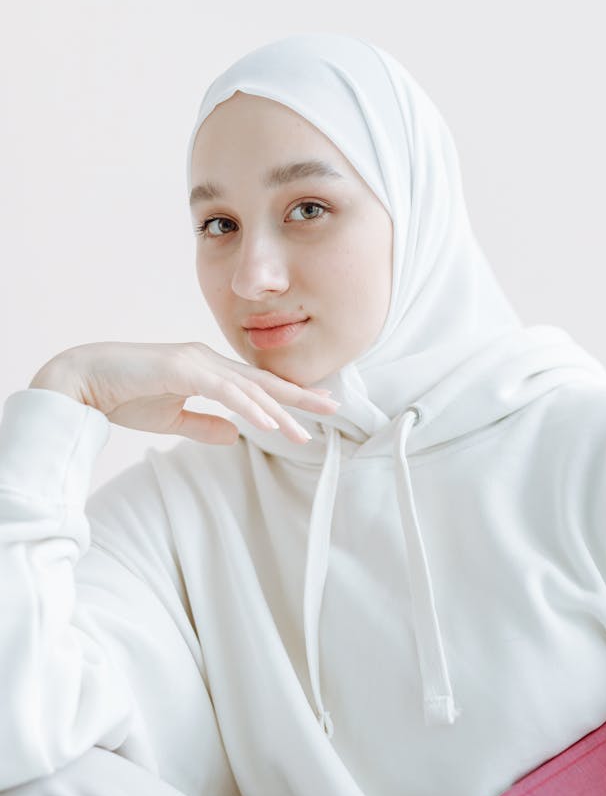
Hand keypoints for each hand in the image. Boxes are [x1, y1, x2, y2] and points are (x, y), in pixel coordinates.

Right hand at [28, 340, 338, 445]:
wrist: (81, 382)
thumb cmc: (121, 396)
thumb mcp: (171, 418)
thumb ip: (204, 425)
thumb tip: (236, 436)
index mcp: (206, 369)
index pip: (255, 386)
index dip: (286, 397)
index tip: (315, 409)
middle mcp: (206, 360)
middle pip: (262, 381)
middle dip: (299, 395)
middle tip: (333, 407)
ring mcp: (195, 361)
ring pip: (248, 388)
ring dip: (278, 410)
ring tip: (304, 430)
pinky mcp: (181, 368)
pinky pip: (224, 390)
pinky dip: (248, 406)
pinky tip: (268, 421)